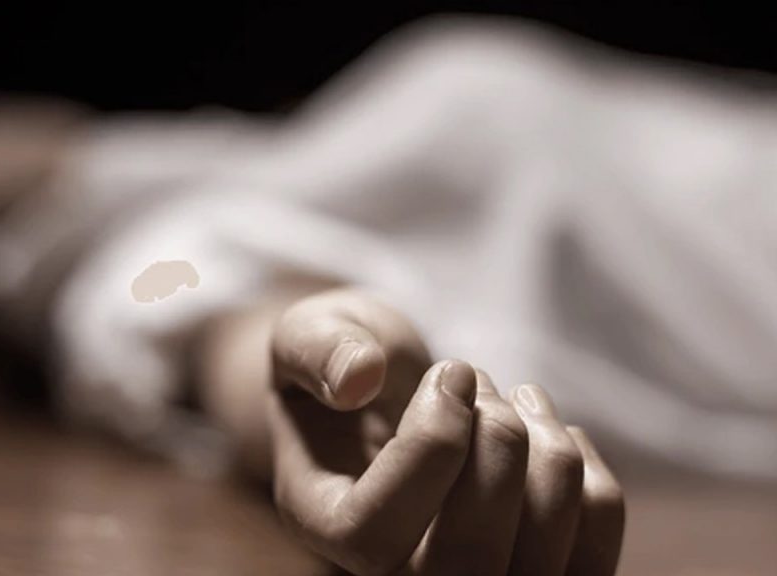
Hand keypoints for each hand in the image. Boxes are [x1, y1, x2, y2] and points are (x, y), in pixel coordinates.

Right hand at [268, 288, 623, 574]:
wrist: (379, 395)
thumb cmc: (340, 364)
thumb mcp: (308, 335)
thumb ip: (316, 349)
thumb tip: (359, 378)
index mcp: (323, 526)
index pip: (372, 537)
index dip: (429, 451)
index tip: (452, 372)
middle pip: (465, 565)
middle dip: (499, 448)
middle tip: (481, 378)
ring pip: (536, 568)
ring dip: (550, 456)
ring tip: (516, 398)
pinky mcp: (527, 572)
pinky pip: (589, 564)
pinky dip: (592, 487)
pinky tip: (551, 436)